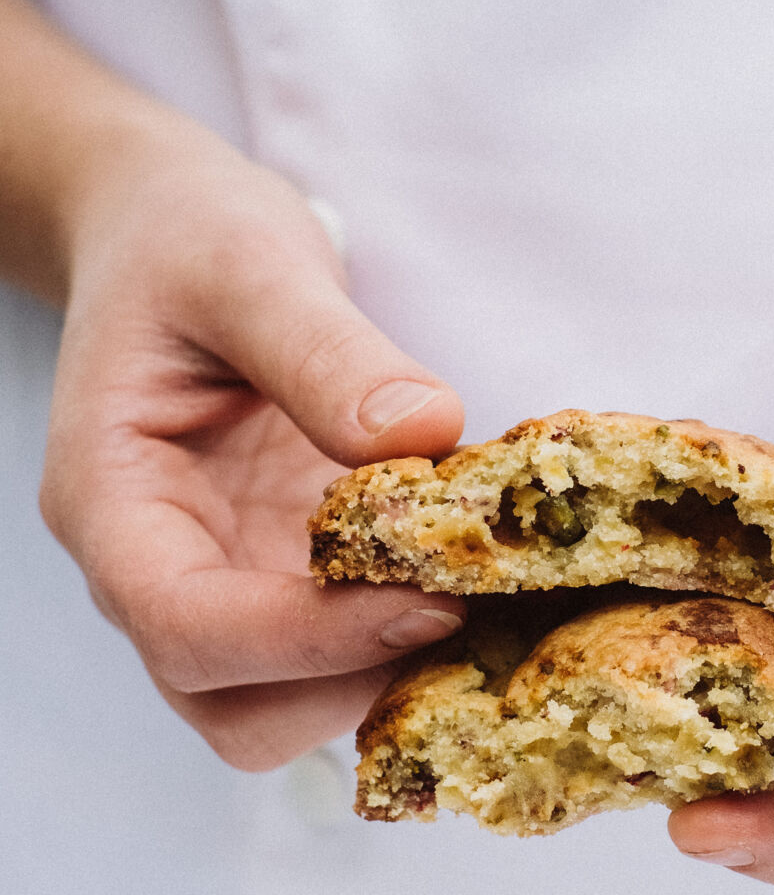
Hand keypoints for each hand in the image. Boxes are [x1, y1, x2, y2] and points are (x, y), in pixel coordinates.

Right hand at [37, 120, 466, 769]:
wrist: (175, 238)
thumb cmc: (189, 242)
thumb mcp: (248, 267)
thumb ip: (323, 350)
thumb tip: (425, 431)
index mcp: (114, 500)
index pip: (186, 623)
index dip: (309, 637)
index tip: (434, 598)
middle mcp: (159, 565)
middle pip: (235, 705)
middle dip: (354, 679)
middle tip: (476, 608)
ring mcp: (224, 579)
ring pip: (288, 704)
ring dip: (388, 677)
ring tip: (490, 601)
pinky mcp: (283, 572)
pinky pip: (338, 654)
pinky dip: (407, 643)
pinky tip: (478, 582)